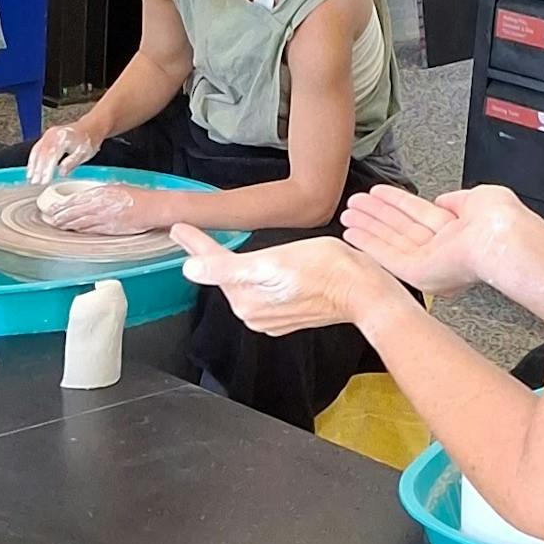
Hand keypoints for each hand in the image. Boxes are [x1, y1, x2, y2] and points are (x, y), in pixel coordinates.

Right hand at [26, 121, 99, 184]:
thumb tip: (61, 173)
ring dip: (33, 165)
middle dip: (38, 169)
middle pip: (42, 153)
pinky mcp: (46, 136)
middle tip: (36, 181)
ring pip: (37, 150)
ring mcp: (49, 134)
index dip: (47, 169)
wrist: (90, 128)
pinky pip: (37, 148)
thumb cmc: (88, 141)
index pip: (52, 155)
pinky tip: (32, 168)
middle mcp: (54, 134)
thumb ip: (71, 163)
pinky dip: (33, 159)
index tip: (45, 180)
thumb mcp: (83, 154)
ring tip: (31, 177)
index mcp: (64, 138)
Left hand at [46, 183, 163, 234]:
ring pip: (79, 224)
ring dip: (66, 225)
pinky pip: (90, 231)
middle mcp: (98, 206)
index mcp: (99, 194)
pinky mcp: (109, 230)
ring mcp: (103, 219)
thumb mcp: (113, 189)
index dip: (60, 207)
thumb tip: (85, 200)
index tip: (51, 209)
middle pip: (73, 214)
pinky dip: (80, 231)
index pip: (73, 201)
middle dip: (59, 218)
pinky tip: (73, 231)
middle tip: (49, 220)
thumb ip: (98, 195)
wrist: (151, 208)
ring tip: (57, 226)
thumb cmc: (136, 197)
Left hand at [172, 224, 407, 335]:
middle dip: (209, 255)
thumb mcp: (271, 262)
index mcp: (246, 301)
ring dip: (229, 265)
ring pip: (242, 283)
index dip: (195, 244)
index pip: (212, 267)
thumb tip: (190, 270)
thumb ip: (226, 269)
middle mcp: (253, 312)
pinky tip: (253, 263)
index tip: (180, 228)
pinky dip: (252, 274)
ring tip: (215, 244)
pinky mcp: (287, 312)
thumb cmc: (326, 270)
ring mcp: (271, 315)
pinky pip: (261, 289)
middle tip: (191, 233)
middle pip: (225, 276)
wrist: (364, 291)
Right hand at [338, 185, 524, 296]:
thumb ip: (456, 199)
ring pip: (390, 241)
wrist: (502, 241)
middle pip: (399, 228)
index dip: (395, 203)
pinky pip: (386, 257)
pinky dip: (367, 244)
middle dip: (374, 214)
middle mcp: (441, 249)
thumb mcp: (478, 198)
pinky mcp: (417, 273)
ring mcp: (428, 262)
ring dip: (366, 227)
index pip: (418, 215)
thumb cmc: (499, 221)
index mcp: (456, 231)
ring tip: (347, 213)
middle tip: (354, 203)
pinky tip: (352, 232)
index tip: (376, 195)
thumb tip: (441, 200)